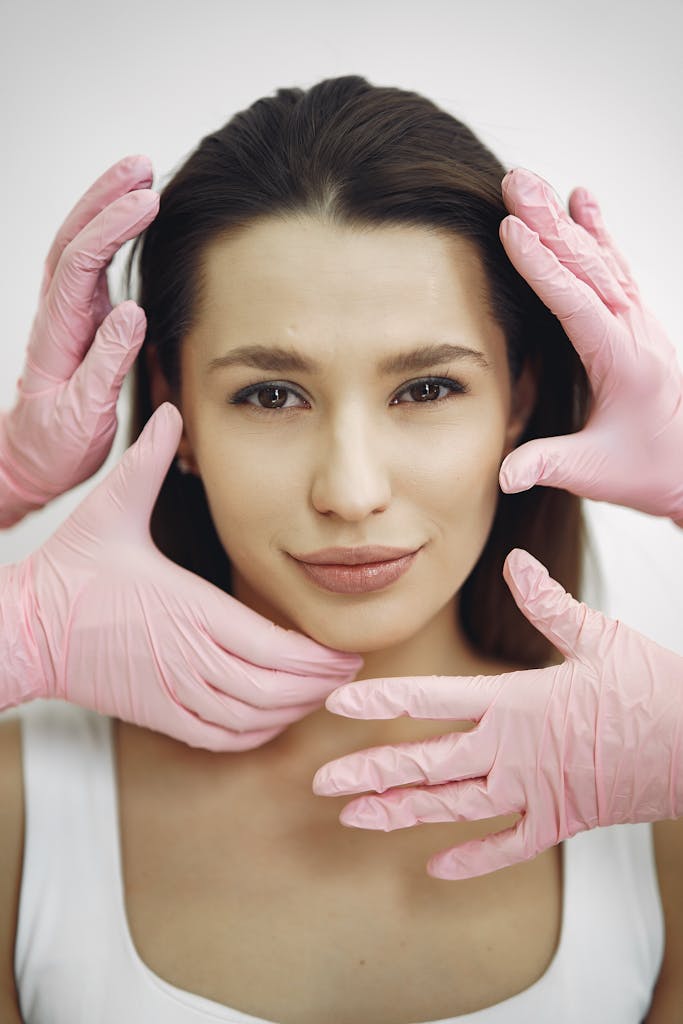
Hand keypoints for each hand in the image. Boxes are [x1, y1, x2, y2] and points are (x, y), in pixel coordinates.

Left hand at [0, 156, 159, 526]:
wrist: (33, 459)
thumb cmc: (57, 443)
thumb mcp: (83, 414)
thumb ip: (106, 363)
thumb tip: (133, 311)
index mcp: (56, 333)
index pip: (79, 264)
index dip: (111, 228)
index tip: (147, 203)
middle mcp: (58, 314)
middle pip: (73, 239)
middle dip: (105, 197)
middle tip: (141, 165)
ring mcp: (69, 314)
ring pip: (79, 245)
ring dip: (105, 206)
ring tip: (140, 175)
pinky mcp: (82, 321)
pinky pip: (92, 266)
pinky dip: (110, 234)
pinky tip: (131, 218)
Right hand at [0, 404, 360, 749]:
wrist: (25, 629)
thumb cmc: (71, 572)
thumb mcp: (108, 509)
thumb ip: (145, 462)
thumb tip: (170, 413)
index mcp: (190, 610)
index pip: (275, 649)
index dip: (318, 657)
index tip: (344, 647)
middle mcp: (189, 658)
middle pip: (276, 690)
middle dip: (320, 684)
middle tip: (347, 669)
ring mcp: (174, 692)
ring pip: (254, 718)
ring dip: (295, 710)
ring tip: (320, 692)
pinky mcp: (158, 714)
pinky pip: (221, 737)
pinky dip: (256, 732)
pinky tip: (272, 717)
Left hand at [312, 549, 682, 878]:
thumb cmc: (652, 690)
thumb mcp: (599, 637)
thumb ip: (548, 603)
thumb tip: (516, 562)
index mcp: (516, 702)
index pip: (433, 700)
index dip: (382, 700)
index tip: (338, 704)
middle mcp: (513, 751)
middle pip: (428, 764)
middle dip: (372, 773)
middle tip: (322, 784)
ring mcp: (534, 792)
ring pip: (454, 808)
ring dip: (403, 814)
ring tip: (356, 820)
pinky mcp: (559, 821)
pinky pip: (507, 847)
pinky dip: (471, 860)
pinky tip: (435, 868)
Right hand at [498, 167, 682, 526]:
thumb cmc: (647, 469)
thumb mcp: (593, 472)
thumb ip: (546, 464)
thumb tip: (503, 476)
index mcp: (623, 360)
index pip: (575, 302)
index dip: (541, 266)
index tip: (510, 229)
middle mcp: (634, 330)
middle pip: (586, 263)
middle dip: (547, 220)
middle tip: (515, 180)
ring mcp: (638, 320)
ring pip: (598, 256)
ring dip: (563, 218)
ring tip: (531, 181)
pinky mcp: (634, 320)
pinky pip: (613, 265)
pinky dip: (596, 230)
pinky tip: (582, 200)